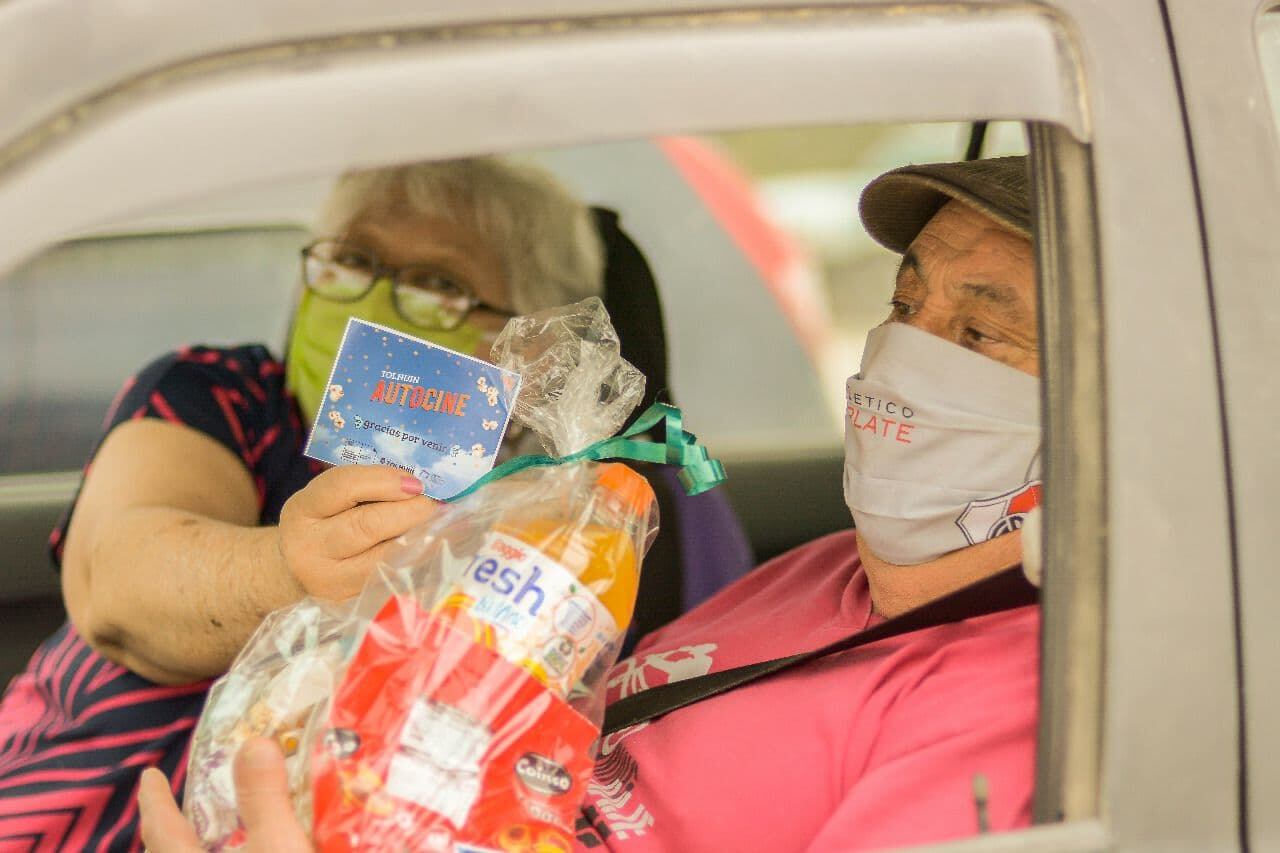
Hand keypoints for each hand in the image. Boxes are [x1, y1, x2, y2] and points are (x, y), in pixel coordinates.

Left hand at [138, 738, 310, 851]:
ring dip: (195, 846)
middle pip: (167, 851)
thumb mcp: (278, 848)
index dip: (155, 798)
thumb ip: (264, 798)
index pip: (161, 827)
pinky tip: (243, 851)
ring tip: (211, 832)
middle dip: (169, 827)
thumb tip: (254, 743)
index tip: (150, 774)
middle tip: (174, 803)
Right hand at [278, 465, 439, 599]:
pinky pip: (391, 580)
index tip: (415, 482)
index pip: (343, 488)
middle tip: (435, 504)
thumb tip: (417, 483)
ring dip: (419, 538)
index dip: (383, 481)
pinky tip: (432, 550)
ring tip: (440, 525)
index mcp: (303, 510)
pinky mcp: (348, 602)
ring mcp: (328, 580)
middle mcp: (309, 546)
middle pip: (367, 525)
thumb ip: (364, 487)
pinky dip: (416, 563)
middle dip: (409, 511)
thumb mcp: (328, 500)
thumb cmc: (322, 524)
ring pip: (384, 558)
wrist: (293, 571)